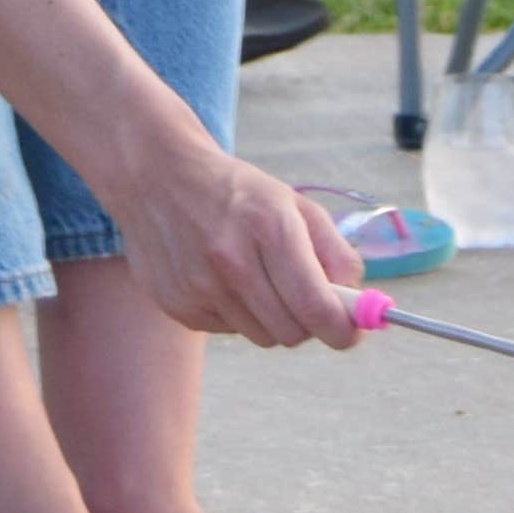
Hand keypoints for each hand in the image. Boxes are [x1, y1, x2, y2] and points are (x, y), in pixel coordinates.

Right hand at [112, 135, 362, 350]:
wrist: (156, 175)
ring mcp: (199, 286)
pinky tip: (223, 280)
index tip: (351, 333)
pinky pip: (230, 331)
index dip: (343, 330)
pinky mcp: (177, 305)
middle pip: (293, 332)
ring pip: (263, 337)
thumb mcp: (293, 203)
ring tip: (257, 278)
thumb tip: (358, 303)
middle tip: (306, 299)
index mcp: (269, 227)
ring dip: (272, 318)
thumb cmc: (235, 191)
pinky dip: (237, 315)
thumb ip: (335, 252)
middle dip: (308, 323)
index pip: (316, 306)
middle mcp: (232, 260)